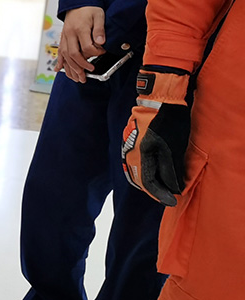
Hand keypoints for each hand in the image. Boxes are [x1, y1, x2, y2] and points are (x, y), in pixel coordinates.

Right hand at [56, 6, 105, 82]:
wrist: (77, 3)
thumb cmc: (89, 9)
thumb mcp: (99, 16)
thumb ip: (99, 30)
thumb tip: (101, 42)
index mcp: (80, 29)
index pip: (87, 46)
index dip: (95, 53)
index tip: (102, 53)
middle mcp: (70, 34)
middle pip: (73, 54)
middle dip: (80, 67)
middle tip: (87, 74)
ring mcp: (65, 37)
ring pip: (65, 56)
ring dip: (71, 68)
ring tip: (77, 78)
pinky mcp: (63, 39)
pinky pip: (60, 53)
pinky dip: (60, 63)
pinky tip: (59, 70)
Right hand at [122, 69, 190, 205]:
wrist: (158, 99)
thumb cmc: (167, 121)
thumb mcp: (173, 147)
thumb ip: (170, 169)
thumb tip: (173, 187)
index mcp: (140, 156)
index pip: (147, 183)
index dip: (160, 194)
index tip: (172, 200)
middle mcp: (130, 154)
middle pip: (138, 179)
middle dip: (153, 190)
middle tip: (167, 195)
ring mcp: (128, 147)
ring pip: (135, 171)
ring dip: (147, 180)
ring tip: (162, 184)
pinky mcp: (131, 141)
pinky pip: (134, 161)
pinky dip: (144, 170)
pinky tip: (154, 169)